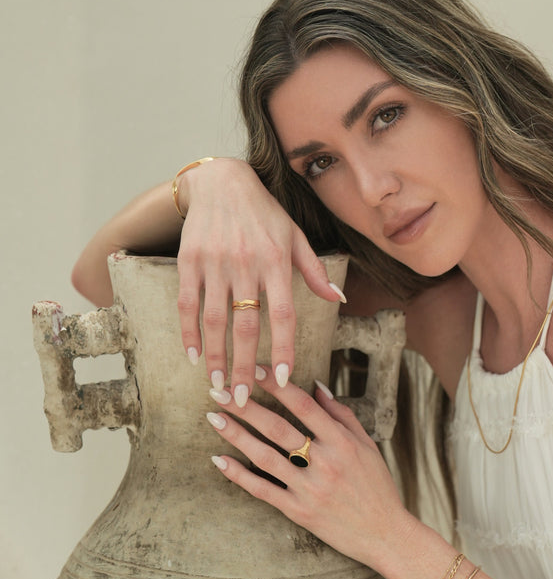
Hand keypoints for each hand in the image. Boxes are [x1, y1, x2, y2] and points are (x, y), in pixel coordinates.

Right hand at [176, 158, 342, 402]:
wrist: (221, 181)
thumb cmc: (265, 213)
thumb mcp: (296, 236)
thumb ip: (314, 270)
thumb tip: (339, 300)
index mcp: (277, 261)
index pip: (283, 314)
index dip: (282, 348)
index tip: (280, 378)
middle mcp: (246, 263)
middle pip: (245, 324)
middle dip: (243, 366)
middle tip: (242, 398)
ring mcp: (215, 262)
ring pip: (214, 319)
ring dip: (214, 357)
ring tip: (217, 386)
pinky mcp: (189, 259)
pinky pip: (188, 303)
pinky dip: (188, 331)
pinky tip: (191, 355)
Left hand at [206, 368, 409, 569]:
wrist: (384, 534)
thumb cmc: (376, 487)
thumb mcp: (367, 445)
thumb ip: (341, 415)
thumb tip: (317, 386)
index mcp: (342, 442)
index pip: (303, 405)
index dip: (276, 385)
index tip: (254, 369)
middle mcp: (324, 463)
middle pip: (277, 428)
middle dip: (245, 406)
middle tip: (220, 390)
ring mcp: (309, 488)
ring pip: (264, 457)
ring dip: (236, 435)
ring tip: (213, 417)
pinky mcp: (298, 511)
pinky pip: (262, 490)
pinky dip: (238, 475)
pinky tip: (219, 460)